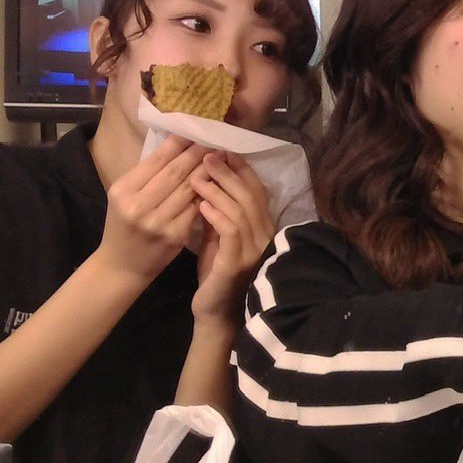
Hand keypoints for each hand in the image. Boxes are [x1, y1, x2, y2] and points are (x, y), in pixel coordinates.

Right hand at [96, 136, 204, 285]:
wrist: (121, 266)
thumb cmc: (123, 225)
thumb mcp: (124, 197)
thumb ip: (146, 175)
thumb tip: (177, 146)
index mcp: (123, 190)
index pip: (157, 159)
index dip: (179, 143)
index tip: (195, 131)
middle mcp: (139, 205)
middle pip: (176, 172)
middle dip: (198, 153)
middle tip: (214, 140)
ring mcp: (159, 222)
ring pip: (190, 189)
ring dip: (208, 171)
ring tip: (220, 157)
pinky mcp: (176, 236)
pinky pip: (196, 208)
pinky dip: (208, 193)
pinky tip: (218, 182)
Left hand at [191, 152, 278, 322]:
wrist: (215, 311)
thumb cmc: (216, 272)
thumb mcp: (218, 236)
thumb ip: (219, 212)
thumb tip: (207, 179)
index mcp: (261, 227)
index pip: (256, 190)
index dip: (241, 169)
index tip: (222, 150)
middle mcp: (264, 235)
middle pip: (249, 195)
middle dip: (228, 173)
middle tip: (207, 156)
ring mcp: (254, 250)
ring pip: (240, 209)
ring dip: (218, 190)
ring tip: (198, 177)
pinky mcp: (238, 262)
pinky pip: (230, 231)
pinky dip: (216, 215)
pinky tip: (201, 205)